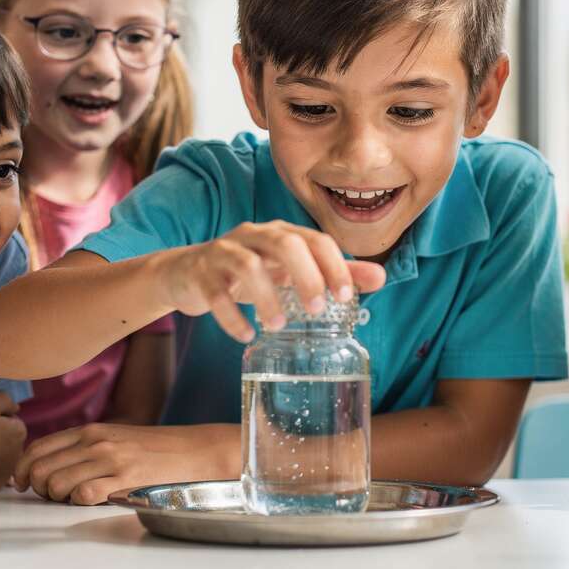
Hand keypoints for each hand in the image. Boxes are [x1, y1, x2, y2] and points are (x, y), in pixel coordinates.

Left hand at [14, 423, 236, 505]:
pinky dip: (78, 501)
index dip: (20, 469)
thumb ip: (83, 446)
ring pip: (56, 483)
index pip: (38, 448)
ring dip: (56, 498)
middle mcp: (95, 442)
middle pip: (40, 469)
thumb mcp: (113, 436)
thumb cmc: (151, 448)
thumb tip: (49, 465)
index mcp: (89, 430)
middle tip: (51, 495)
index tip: (21, 484)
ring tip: (71, 498)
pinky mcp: (124, 479)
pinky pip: (84, 494)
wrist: (191, 450)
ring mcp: (109, 459)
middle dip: (36, 488)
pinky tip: (91, 499)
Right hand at [160, 221, 385, 341]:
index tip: (345, 298)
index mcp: (281, 233)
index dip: (333, 266)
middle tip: (316, 312)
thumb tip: (381, 278)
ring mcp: (224, 252)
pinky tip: (246, 335)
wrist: (187, 273)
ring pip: (247, 264)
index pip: (315, 240)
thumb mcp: (290, 270)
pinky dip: (231, 315)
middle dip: (305, 276)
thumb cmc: (248, 271)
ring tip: (278, 326)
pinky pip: (215, 292)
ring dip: (267, 297)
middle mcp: (254, 235)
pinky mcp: (201, 273)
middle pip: (284, 243)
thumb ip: (332, 273)